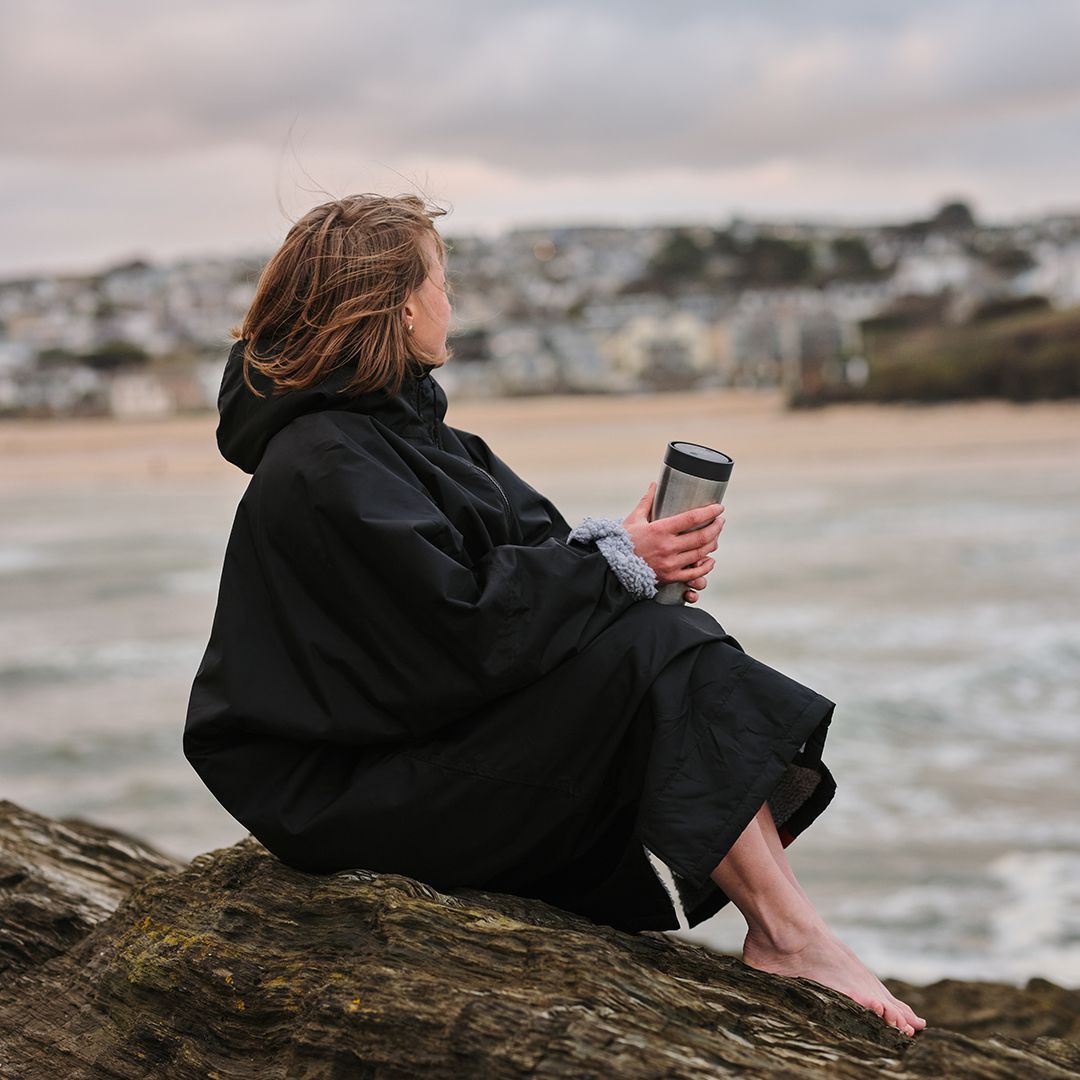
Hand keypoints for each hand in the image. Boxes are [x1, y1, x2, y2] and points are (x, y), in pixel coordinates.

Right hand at [622, 482, 724, 600]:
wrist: (613, 568)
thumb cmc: (623, 541)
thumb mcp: (634, 519)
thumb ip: (647, 502)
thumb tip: (655, 484)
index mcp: (660, 530)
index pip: (692, 518)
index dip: (709, 512)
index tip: (719, 507)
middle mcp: (668, 547)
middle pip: (702, 536)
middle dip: (716, 526)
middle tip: (721, 520)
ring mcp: (671, 563)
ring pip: (701, 553)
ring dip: (713, 542)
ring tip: (716, 535)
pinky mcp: (671, 577)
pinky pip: (695, 573)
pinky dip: (706, 566)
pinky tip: (710, 559)